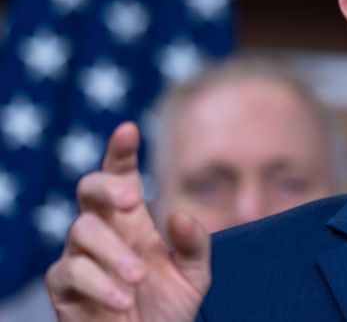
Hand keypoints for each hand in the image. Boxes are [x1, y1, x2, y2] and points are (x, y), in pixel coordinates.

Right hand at [46, 122, 210, 320]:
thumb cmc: (167, 310)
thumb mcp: (195, 276)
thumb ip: (195, 244)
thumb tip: (180, 213)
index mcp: (133, 219)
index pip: (121, 175)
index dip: (120, 151)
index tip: (129, 129)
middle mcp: (104, 230)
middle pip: (89, 189)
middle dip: (106, 186)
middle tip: (130, 200)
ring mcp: (80, 256)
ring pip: (82, 230)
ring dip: (113, 253)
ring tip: (139, 278)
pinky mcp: (64, 287)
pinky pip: (70, 271)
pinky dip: (99, 284)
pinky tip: (123, 300)